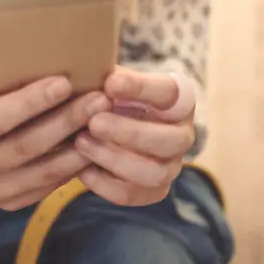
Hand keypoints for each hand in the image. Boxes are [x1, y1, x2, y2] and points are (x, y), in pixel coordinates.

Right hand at [0, 65, 109, 209]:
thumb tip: (42, 59)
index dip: (30, 102)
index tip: (64, 81)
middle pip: (26, 146)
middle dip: (66, 121)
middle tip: (100, 99)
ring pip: (43, 171)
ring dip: (80, 147)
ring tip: (106, 121)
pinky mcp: (9, 203)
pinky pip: (48, 186)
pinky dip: (74, 166)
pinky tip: (96, 145)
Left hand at [74, 67, 196, 205]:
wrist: (113, 123)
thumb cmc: (112, 96)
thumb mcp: (112, 81)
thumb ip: (107, 78)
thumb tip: (84, 69)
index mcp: (179, 101)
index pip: (168, 93)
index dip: (141, 89)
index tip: (110, 83)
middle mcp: (182, 136)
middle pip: (170, 141)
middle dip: (129, 132)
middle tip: (94, 122)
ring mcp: (171, 167)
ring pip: (154, 173)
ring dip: (115, 159)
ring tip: (82, 142)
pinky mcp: (153, 190)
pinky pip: (133, 194)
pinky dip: (105, 184)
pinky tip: (81, 169)